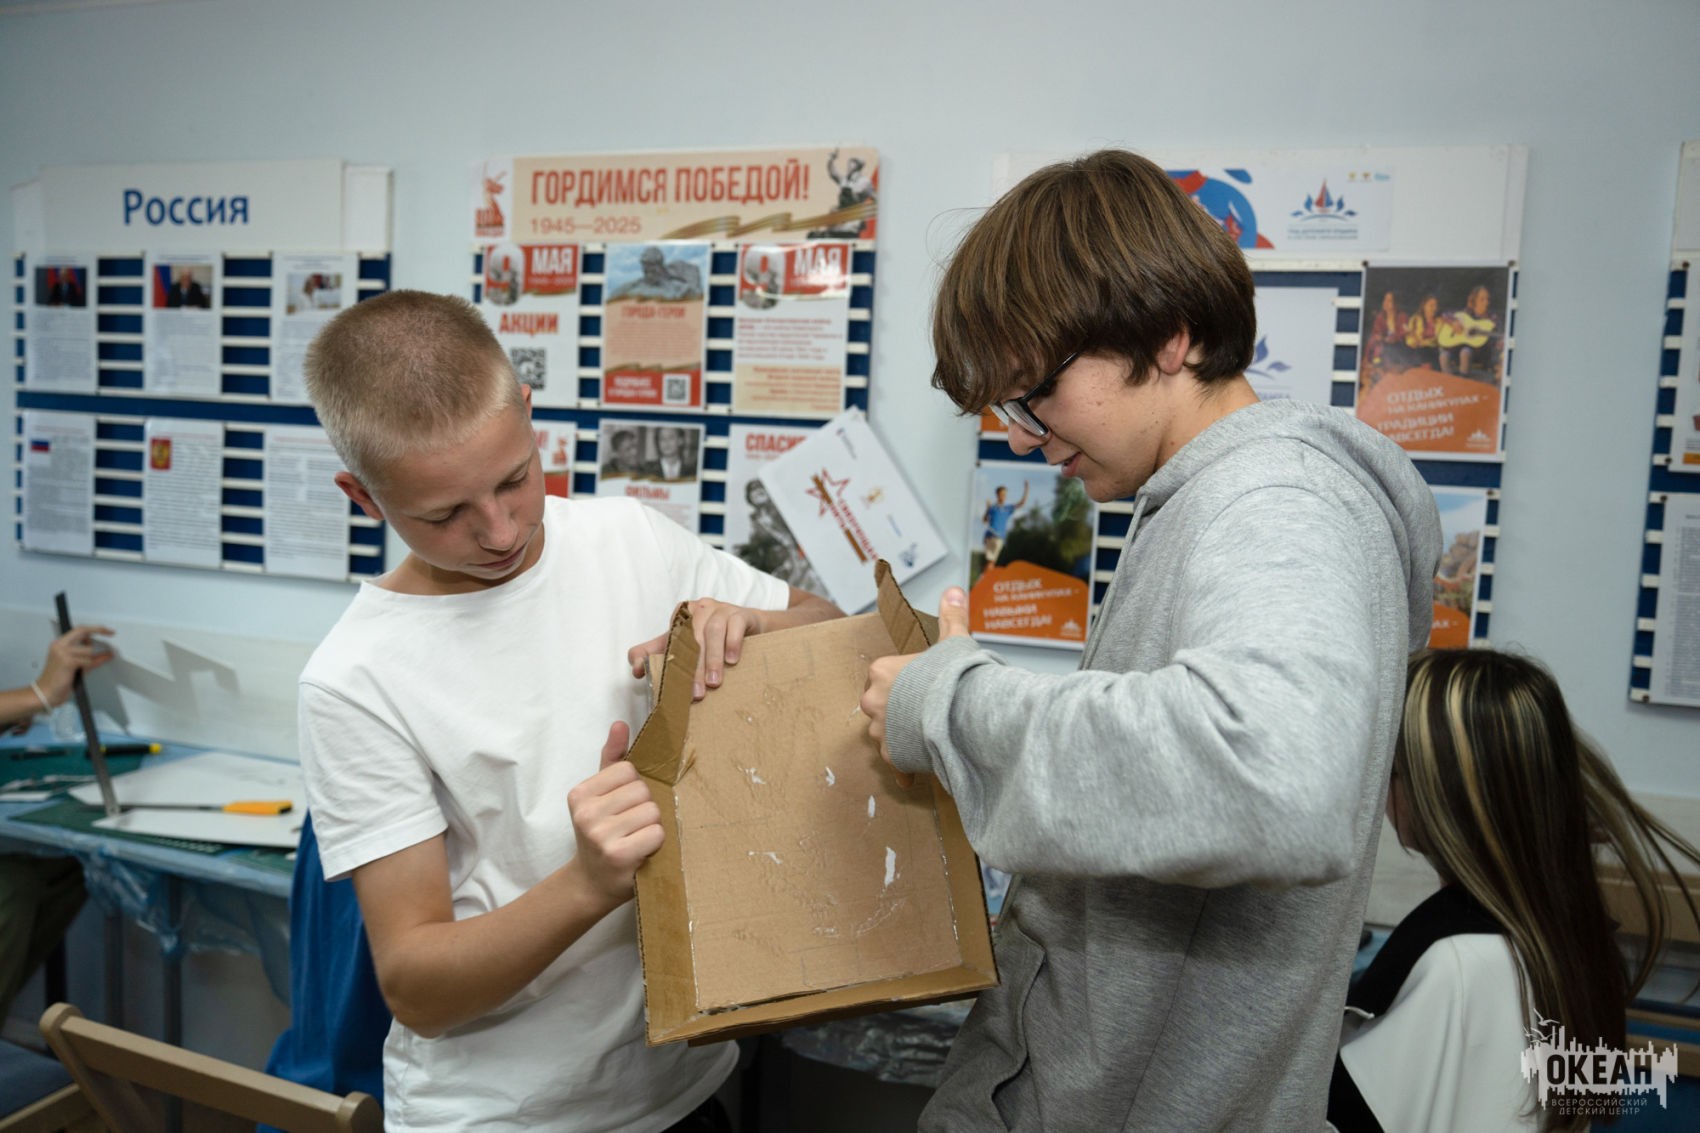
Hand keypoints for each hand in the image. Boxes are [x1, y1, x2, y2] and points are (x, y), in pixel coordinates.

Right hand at [36, 625, 115, 707]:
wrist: (46, 693)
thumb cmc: (58, 681)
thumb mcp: (77, 666)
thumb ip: (92, 658)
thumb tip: (108, 654)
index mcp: (59, 644)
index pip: (79, 630)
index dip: (94, 628)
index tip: (106, 630)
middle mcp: (59, 645)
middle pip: (83, 631)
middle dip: (99, 630)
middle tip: (111, 632)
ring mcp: (62, 652)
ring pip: (88, 650)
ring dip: (88, 661)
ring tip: (78, 670)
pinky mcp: (67, 661)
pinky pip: (87, 661)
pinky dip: (86, 667)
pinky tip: (77, 673)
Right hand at [566, 722, 663, 909]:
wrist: (592, 883)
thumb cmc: (601, 833)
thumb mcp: (600, 795)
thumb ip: (610, 758)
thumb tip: (620, 724)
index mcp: (579, 794)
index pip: (628, 770)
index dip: (633, 788)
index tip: (621, 808)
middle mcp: (586, 814)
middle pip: (643, 790)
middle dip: (644, 807)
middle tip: (630, 826)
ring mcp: (601, 835)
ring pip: (653, 811)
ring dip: (652, 826)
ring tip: (635, 838)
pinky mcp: (619, 854)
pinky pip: (657, 833)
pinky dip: (656, 842)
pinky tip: (640, 851)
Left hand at [627, 598, 767, 700]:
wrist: (752, 627)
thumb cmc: (715, 639)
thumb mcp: (686, 645)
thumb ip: (659, 653)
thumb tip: (637, 668)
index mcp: (684, 616)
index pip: (672, 637)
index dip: (667, 658)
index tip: (664, 680)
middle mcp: (701, 609)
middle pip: (693, 638)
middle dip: (694, 668)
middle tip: (697, 694)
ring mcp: (722, 609)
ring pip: (713, 632)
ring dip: (713, 659)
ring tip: (715, 683)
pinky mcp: (742, 614)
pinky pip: (735, 626)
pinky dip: (732, 644)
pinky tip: (733, 661)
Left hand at [860, 588, 968, 787]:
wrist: (960, 715)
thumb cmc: (953, 677)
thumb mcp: (953, 642)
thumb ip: (951, 617)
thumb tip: (954, 591)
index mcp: (882, 672)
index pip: (881, 676)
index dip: (901, 682)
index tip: (918, 687)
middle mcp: (875, 702)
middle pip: (879, 706)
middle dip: (897, 710)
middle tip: (922, 712)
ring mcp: (881, 731)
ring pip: (885, 735)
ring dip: (901, 737)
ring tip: (926, 737)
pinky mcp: (893, 756)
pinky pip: (896, 762)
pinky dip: (906, 766)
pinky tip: (921, 767)